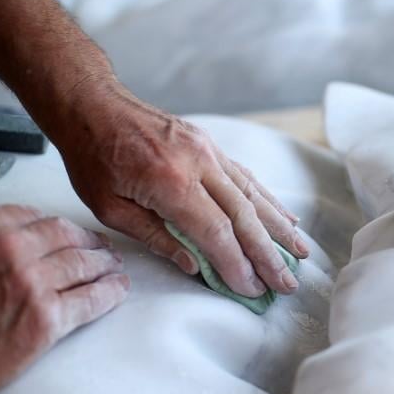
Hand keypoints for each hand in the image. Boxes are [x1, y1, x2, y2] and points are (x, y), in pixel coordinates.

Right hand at [0, 204, 128, 390]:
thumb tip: (35, 235)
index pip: (39, 219)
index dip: (63, 228)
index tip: (75, 232)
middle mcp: (12, 252)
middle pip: (67, 236)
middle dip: (90, 242)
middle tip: (102, 247)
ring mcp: (32, 284)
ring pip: (84, 264)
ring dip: (104, 264)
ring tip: (113, 266)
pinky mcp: (47, 318)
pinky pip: (91, 299)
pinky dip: (111, 292)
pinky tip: (118, 288)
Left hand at [53, 79, 308, 297]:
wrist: (93, 104)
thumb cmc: (93, 158)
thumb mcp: (110, 208)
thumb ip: (156, 238)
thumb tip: (196, 267)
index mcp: (169, 182)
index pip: (216, 232)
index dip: (237, 264)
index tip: (253, 289)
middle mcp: (198, 163)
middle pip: (244, 216)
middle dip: (269, 254)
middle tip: (287, 282)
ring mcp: (209, 151)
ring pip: (254, 195)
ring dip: (279, 228)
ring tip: (300, 253)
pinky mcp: (212, 146)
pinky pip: (246, 178)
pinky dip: (268, 200)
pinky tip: (286, 218)